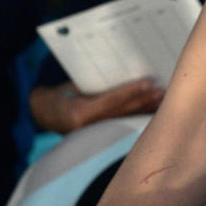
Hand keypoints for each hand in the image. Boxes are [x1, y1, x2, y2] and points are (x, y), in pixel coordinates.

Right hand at [28, 79, 162, 132]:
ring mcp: (94, 133)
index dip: (130, 91)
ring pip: (125, 119)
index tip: (147, 83)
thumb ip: (95, 85)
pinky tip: (151, 110)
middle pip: (122, 111)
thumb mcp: (72, 85)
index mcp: (79, 112)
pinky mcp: (99, 135)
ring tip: (161, 99)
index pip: (110, 101)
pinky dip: (137, 116)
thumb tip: (124, 70)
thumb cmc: (59, 93)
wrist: (44, 112)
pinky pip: (122, 123)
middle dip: (143, 101)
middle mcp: (87, 127)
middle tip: (162, 91)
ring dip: (144, 109)